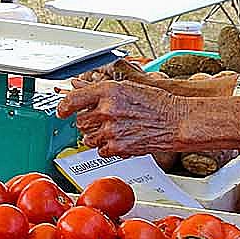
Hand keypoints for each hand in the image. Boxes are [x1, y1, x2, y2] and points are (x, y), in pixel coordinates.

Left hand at [53, 80, 238, 159]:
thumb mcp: (130, 87)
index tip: (62, 111)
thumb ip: (106, 93)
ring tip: (113, 131)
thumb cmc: (159, 104)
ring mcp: (111, 129)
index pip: (74, 99)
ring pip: (88, 138)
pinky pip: (101, 151)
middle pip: (80, 121)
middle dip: (88, 122)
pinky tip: (120, 140)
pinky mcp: (117, 147)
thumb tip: (85, 95)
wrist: (177, 121)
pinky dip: (107, 148)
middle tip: (101, 121)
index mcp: (109, 90)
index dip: (64, 107)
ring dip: (96, 137)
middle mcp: (107, 109)